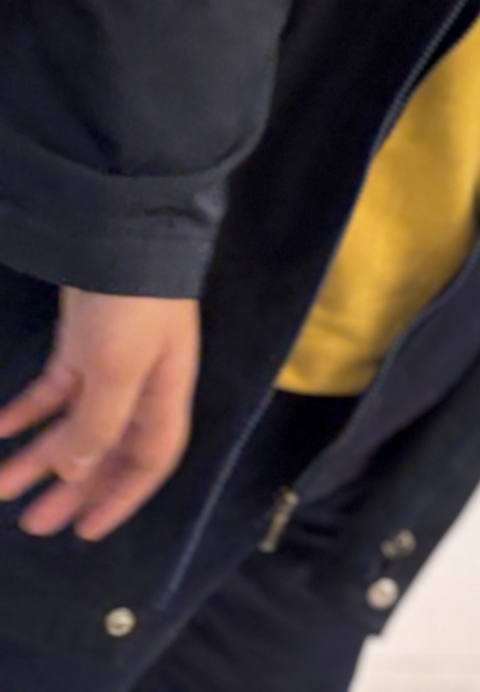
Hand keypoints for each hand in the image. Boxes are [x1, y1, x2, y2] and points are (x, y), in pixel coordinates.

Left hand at [0, 290, 199, 539]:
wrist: (121, 236)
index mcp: (163, 396)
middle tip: (31, 524)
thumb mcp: (117, 371)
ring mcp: (110, 365)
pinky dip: (26, 413)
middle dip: (70, 488)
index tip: (83, 532)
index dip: (121, 498)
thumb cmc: (131, 310)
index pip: (150, 460)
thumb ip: (97, 425)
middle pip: (107, 450)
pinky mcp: (82, 346)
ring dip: (38, 456)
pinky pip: (53, 392)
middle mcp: (141, 387)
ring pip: (74, 424)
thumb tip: (75, 472)